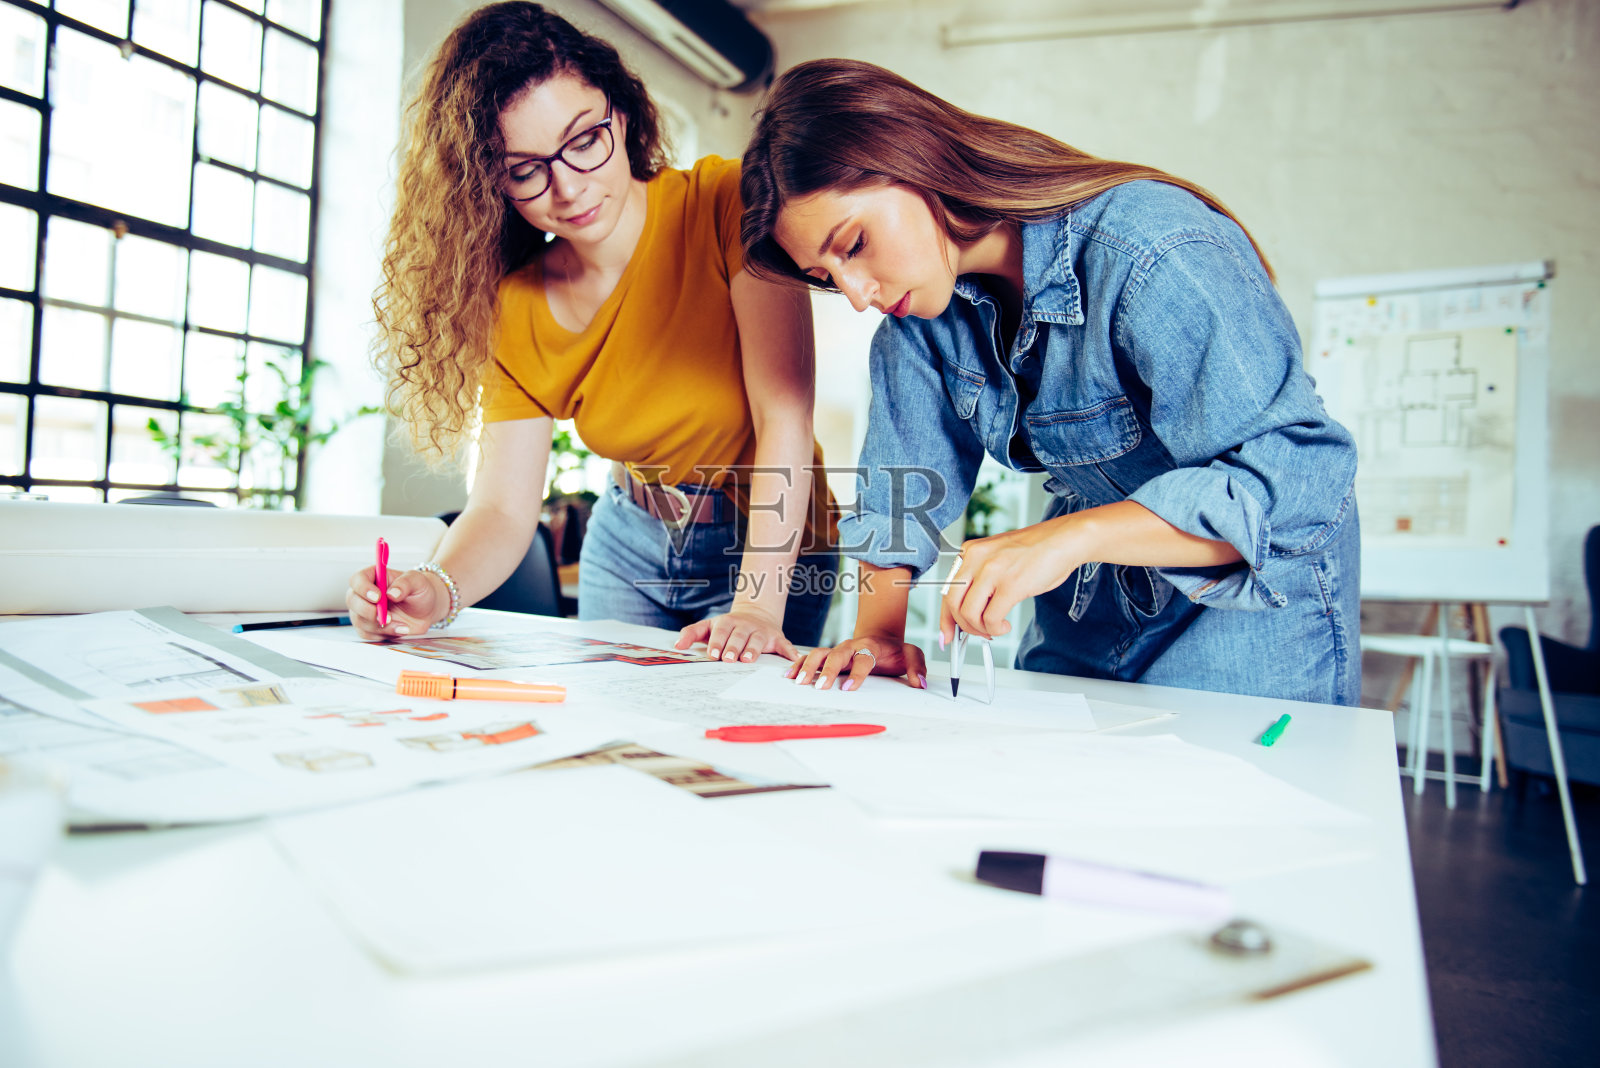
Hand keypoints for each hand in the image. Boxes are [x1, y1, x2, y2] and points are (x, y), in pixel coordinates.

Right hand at [346, 566, 446, 639]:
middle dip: (367, 611)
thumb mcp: (417, 581)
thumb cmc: (420, 590)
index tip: (377, 597)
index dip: (363, 588)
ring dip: (379, 625)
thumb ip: (405, 584)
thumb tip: (392, 593)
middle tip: (386, 616)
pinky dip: (383, 635)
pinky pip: (367, 634)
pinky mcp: (370, 627)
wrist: (427, 608)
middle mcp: (365, 594)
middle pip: (352, 601)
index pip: (358, 580)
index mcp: (374, 576)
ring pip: (359, 620)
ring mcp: (365, 611)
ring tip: (401, 625)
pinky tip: (400, 630)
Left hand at [676, 608, 797, 662]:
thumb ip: (692, 633)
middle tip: (729, 659)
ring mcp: (762, 631)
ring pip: (758, 639)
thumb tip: (677, 646)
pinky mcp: (777, 638)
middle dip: (734, 647)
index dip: (717, 641)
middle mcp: (745, 625)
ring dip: (754, 649)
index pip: (721, 631)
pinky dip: (789, 652)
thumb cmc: (727, 627)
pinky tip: (793, 659)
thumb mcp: (708, 626)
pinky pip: (784, 645)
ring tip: (748, 659)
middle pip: (739, 635)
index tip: (713, 654)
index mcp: (727, 622)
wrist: (756, 615)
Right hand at [786, 635, 926, 691]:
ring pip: (820, 653)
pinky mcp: (830, 655)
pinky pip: (812, 657)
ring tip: (799, 682)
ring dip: (808, 667)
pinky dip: (800, 665)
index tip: (848, 688)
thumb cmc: (894, 651)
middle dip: (827, 671)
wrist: (881, 638)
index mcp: (871, 646)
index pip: (863, 658)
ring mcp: (839, 650)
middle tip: (820, 688)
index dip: (856, 673)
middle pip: (836, 655)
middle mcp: (851, 646)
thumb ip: (916, 667)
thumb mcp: (911, 654)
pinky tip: (790, 675)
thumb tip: (919, 683)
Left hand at [941, 518, 1088, 644]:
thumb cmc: (1037, 551)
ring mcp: (993, 571)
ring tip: (995, 628)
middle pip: (952, 603)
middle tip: (978, 633)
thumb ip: (980, 578)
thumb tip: (968, 610)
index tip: (947, 633)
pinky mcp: (1011, 585)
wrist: (1065, 540)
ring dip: (981, 629)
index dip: (945, 617)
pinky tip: (1005, 625)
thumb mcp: (998, 557)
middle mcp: (977, 558)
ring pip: (969, 614)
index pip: (947, 589)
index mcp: (971, 552)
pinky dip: (996, 628)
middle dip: (963, 626)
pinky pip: (991, 618)